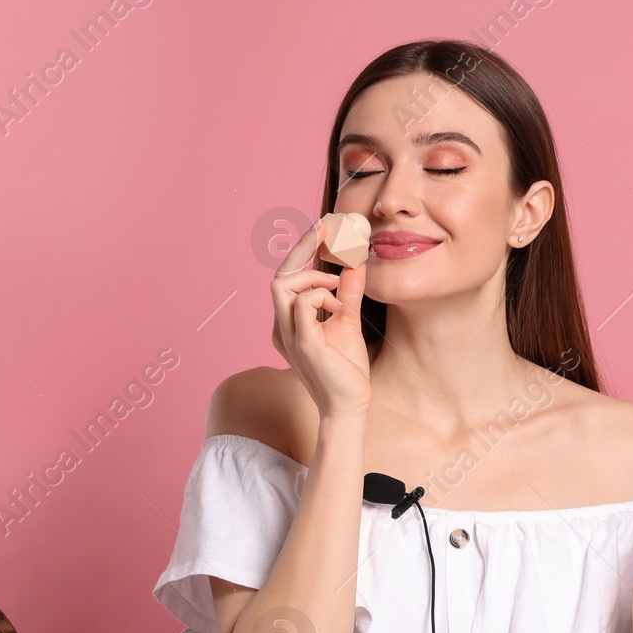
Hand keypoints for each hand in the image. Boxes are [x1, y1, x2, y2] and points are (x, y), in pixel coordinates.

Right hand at [269, 216, 371, 418]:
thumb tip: (354, 263)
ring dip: (311, 275)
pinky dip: (319, 295)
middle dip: (301, 247)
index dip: (301, 250)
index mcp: (289, 322)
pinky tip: (337, 306)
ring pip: (282, 285)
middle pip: (278, 275)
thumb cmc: (346, 369)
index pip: (286, 277)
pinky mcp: (303, 344)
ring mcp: (289, 336)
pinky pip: (302, 305)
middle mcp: (282, 327)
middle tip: (326, 228)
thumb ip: (347, 293)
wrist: (350, 405)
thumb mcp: (347, 322)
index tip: (322, 227)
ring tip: (336, 284)